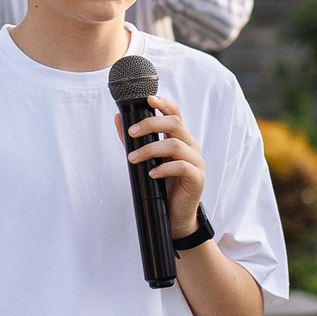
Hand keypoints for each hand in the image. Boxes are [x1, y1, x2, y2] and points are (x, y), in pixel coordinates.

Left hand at [126, 93, 208, 236]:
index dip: (164, 104)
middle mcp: (191, 146)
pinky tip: (151, 174)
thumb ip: (134, 139)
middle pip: (175, 123)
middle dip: (151, 124)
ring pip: (175, 144)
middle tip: (132, 133)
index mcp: (180, 139)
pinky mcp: (197, 178)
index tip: (148, 99)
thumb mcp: (145, 159)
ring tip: (133, 159)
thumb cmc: (161, 186)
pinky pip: (181, 167)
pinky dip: (163, 168)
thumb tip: (118, 118)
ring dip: (150, 149)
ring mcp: (196, 162)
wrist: (175, 216)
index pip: (175, 113)